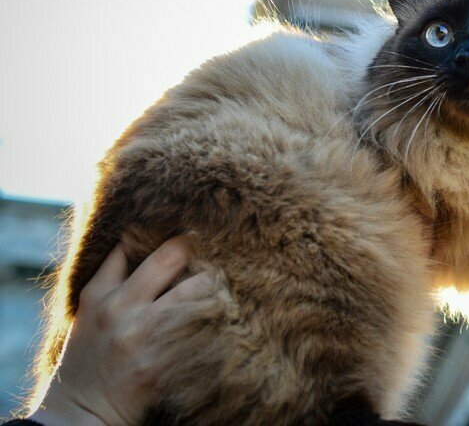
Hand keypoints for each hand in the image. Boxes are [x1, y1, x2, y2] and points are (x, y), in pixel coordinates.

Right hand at [28, 237, 217, 425]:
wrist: (80, 412)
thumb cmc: (88, 360)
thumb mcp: (88, 315)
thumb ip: (110, 280)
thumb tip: (134, 241)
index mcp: (98, 294)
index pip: (128, 246)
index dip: (155, 230)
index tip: (178, 225)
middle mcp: (120, 308)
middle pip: (169, 257)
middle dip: (192, 244)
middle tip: (208, 239)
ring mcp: (142, 334)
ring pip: (195, 289)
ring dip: (213, 282)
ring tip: (220, 280)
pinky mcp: (162, 360)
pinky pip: (202, 328)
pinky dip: (216, 317)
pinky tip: (224, 313)